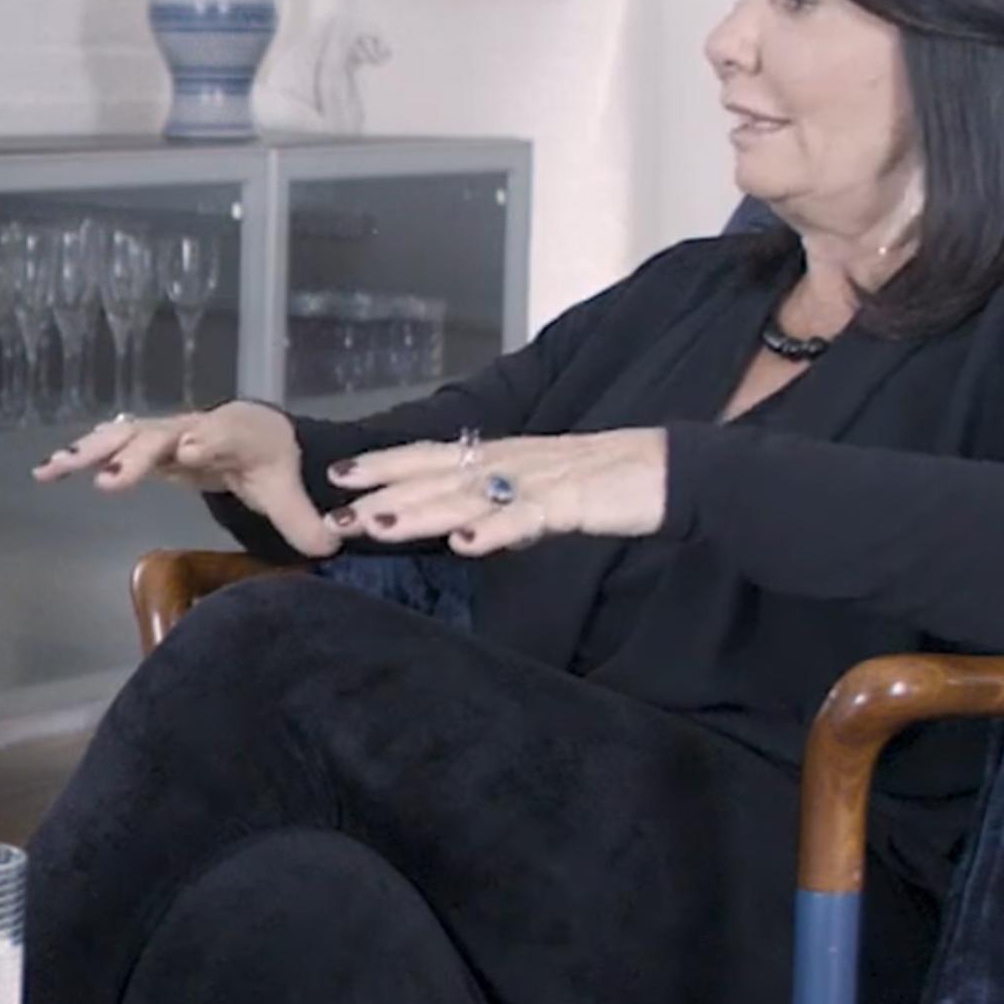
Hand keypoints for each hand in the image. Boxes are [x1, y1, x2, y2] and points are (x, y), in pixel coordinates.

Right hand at [31, 402, 341, 557]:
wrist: (257, 432)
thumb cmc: (272, 461)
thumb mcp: (290, 492)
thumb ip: (306, 521)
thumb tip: (330, 546)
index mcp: (234, 436)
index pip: (219, 436)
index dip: (204, 441)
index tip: (188, 449)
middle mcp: (193, 428)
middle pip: (159, 436)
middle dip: (135, 456)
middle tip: (108, 482)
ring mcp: (164, 434)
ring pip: (123, 437)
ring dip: (88, 452)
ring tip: (51, 470)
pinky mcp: (144, 446)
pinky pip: (108, 447)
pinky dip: (78, 456)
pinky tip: (46, 470)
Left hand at [324, 427, 668, 555]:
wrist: (669, 470)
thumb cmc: (604, 483)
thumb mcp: (538, 494)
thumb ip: (499, 509)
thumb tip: (464, 532)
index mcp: (502, 458)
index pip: (432, 457)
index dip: (384, 464)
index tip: (338, 475)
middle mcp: (510, 463)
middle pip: (436, 477)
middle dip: (382, 494)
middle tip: (333, 512)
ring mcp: (538, 480)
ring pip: (468, 496)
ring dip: (420, 511)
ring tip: (377, 525)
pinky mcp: (571, 501)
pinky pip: (527, 518)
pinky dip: (495, 531)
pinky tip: (465, 545)